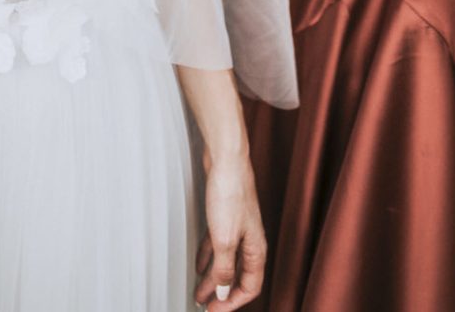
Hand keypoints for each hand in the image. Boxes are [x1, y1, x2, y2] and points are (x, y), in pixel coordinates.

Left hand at [194, 149, 266, 308]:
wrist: (226, 158)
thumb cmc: (231, 192)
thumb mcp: (225, 238)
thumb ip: (224, 268)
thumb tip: (223, 292)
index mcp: (256, 249)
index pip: (250, 286)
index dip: (233, 302)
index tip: (215, 311)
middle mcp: (249, 240)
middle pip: (237, 276)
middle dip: (220, 293)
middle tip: (205, 306)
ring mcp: (237, 227)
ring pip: (226, 261)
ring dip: (212, 278)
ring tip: (198, 291)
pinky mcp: (225, 215)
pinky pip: (217, 245)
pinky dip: (208, 257)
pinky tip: (198, 264)